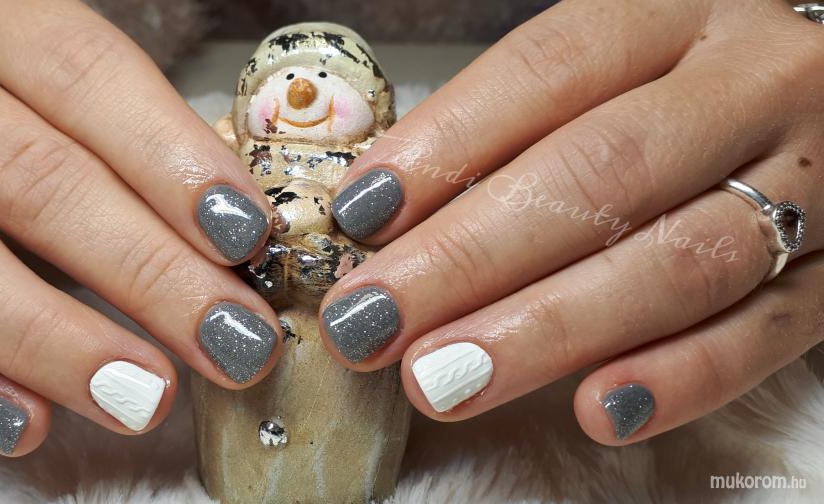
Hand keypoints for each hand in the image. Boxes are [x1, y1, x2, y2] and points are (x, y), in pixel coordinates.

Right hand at [0, 0, 281, 455]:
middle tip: (225, 340)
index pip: (85, 77)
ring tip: (140, 396)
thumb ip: (160, 157)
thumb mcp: (97, 97)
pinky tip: (31, 422)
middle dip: (141, 273)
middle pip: (25, 178)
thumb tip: (238, 253)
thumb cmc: (35, 104)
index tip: (244, 236)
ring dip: (50, 342)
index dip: (170, 161)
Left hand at [319, 0, 823, 443]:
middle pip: (601, 172)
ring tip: (445, 377)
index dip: (446, 144)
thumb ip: (527, 120)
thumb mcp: (626, 60)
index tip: (361, 216)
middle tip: (372, 321)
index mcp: (678, 11)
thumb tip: (392, 213)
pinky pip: (771, 329)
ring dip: (549, 330)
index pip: (548, 69)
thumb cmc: (697, 84)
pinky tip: (599, 411)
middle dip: (470, 257)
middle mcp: (755, 81)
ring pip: (681, 259)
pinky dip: (684, 376)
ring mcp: (819, 176)